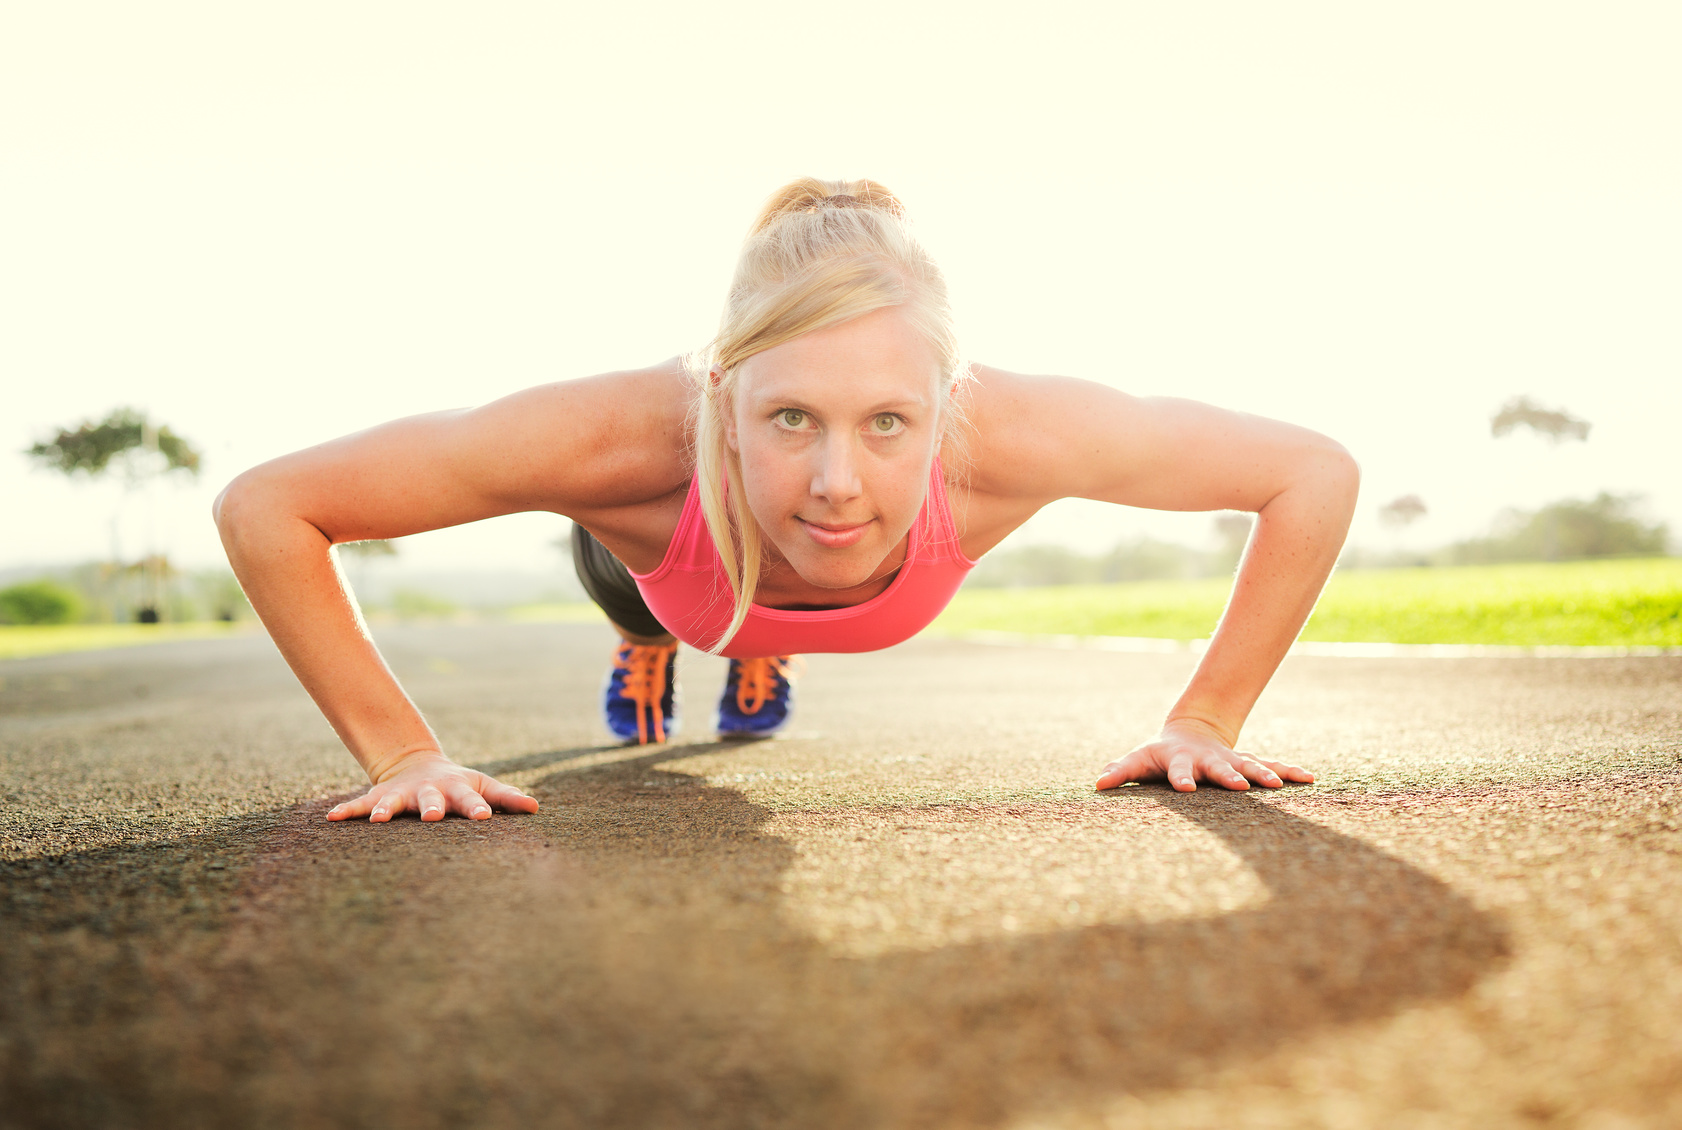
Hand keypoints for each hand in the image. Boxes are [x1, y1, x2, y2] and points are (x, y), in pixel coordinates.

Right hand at [327, 751, 540, 822]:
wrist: (417, 764)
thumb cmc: (460, 785)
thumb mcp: (484, 786)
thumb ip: (507, 798)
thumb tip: (536, 807)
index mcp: (457, 790)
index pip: (470, 799)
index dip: (477, 807)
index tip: (483, 817)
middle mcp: (429, 792)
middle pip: (431, 800)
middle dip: (432, 808)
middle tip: (432, 817)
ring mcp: (402, 795)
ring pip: (394, 802)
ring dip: (387, 810)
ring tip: (379, 820)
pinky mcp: (379, 798)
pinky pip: (360, 805)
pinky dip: (346, 811)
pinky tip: (330, 819)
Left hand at [1095, 718, 1313, 792]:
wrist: (1192, 730)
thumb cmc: (1159, 754)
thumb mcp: (1139, 760)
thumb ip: (1121, 771)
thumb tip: (1097, 784)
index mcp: (1182, 761)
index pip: (1179, 771)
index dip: (1182, 779)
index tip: (1186, 788)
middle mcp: (1210, 760)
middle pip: (1220, 768)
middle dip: (1230, 777)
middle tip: (1240, 787)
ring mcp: (1231, 761)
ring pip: (1250, 766)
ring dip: (1264, 775)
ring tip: (1279, 786)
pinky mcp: (1248, 763)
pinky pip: (1271, 767)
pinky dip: (1289, 772)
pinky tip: (1310, 779)